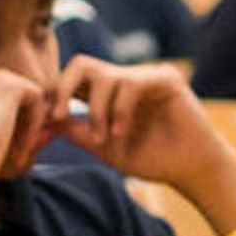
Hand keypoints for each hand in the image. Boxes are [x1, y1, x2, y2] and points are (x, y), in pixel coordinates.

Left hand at [49, 56, 224, 186]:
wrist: (191, 170)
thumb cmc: (153, 160)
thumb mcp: (105, 148)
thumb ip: (77, 132)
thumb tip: (44, 122)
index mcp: (109, 95)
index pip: (73, 81)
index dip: (55, 96)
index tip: (46, 122)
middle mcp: (125, 80)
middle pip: (81, 64)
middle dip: (63, 88)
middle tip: (58, 115)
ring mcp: (145, 76)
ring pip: (103, 76)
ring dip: (96, 110)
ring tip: (103, 138)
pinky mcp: (165, 78)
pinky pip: (130, 84)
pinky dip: (120, 110)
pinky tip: (122, 132)